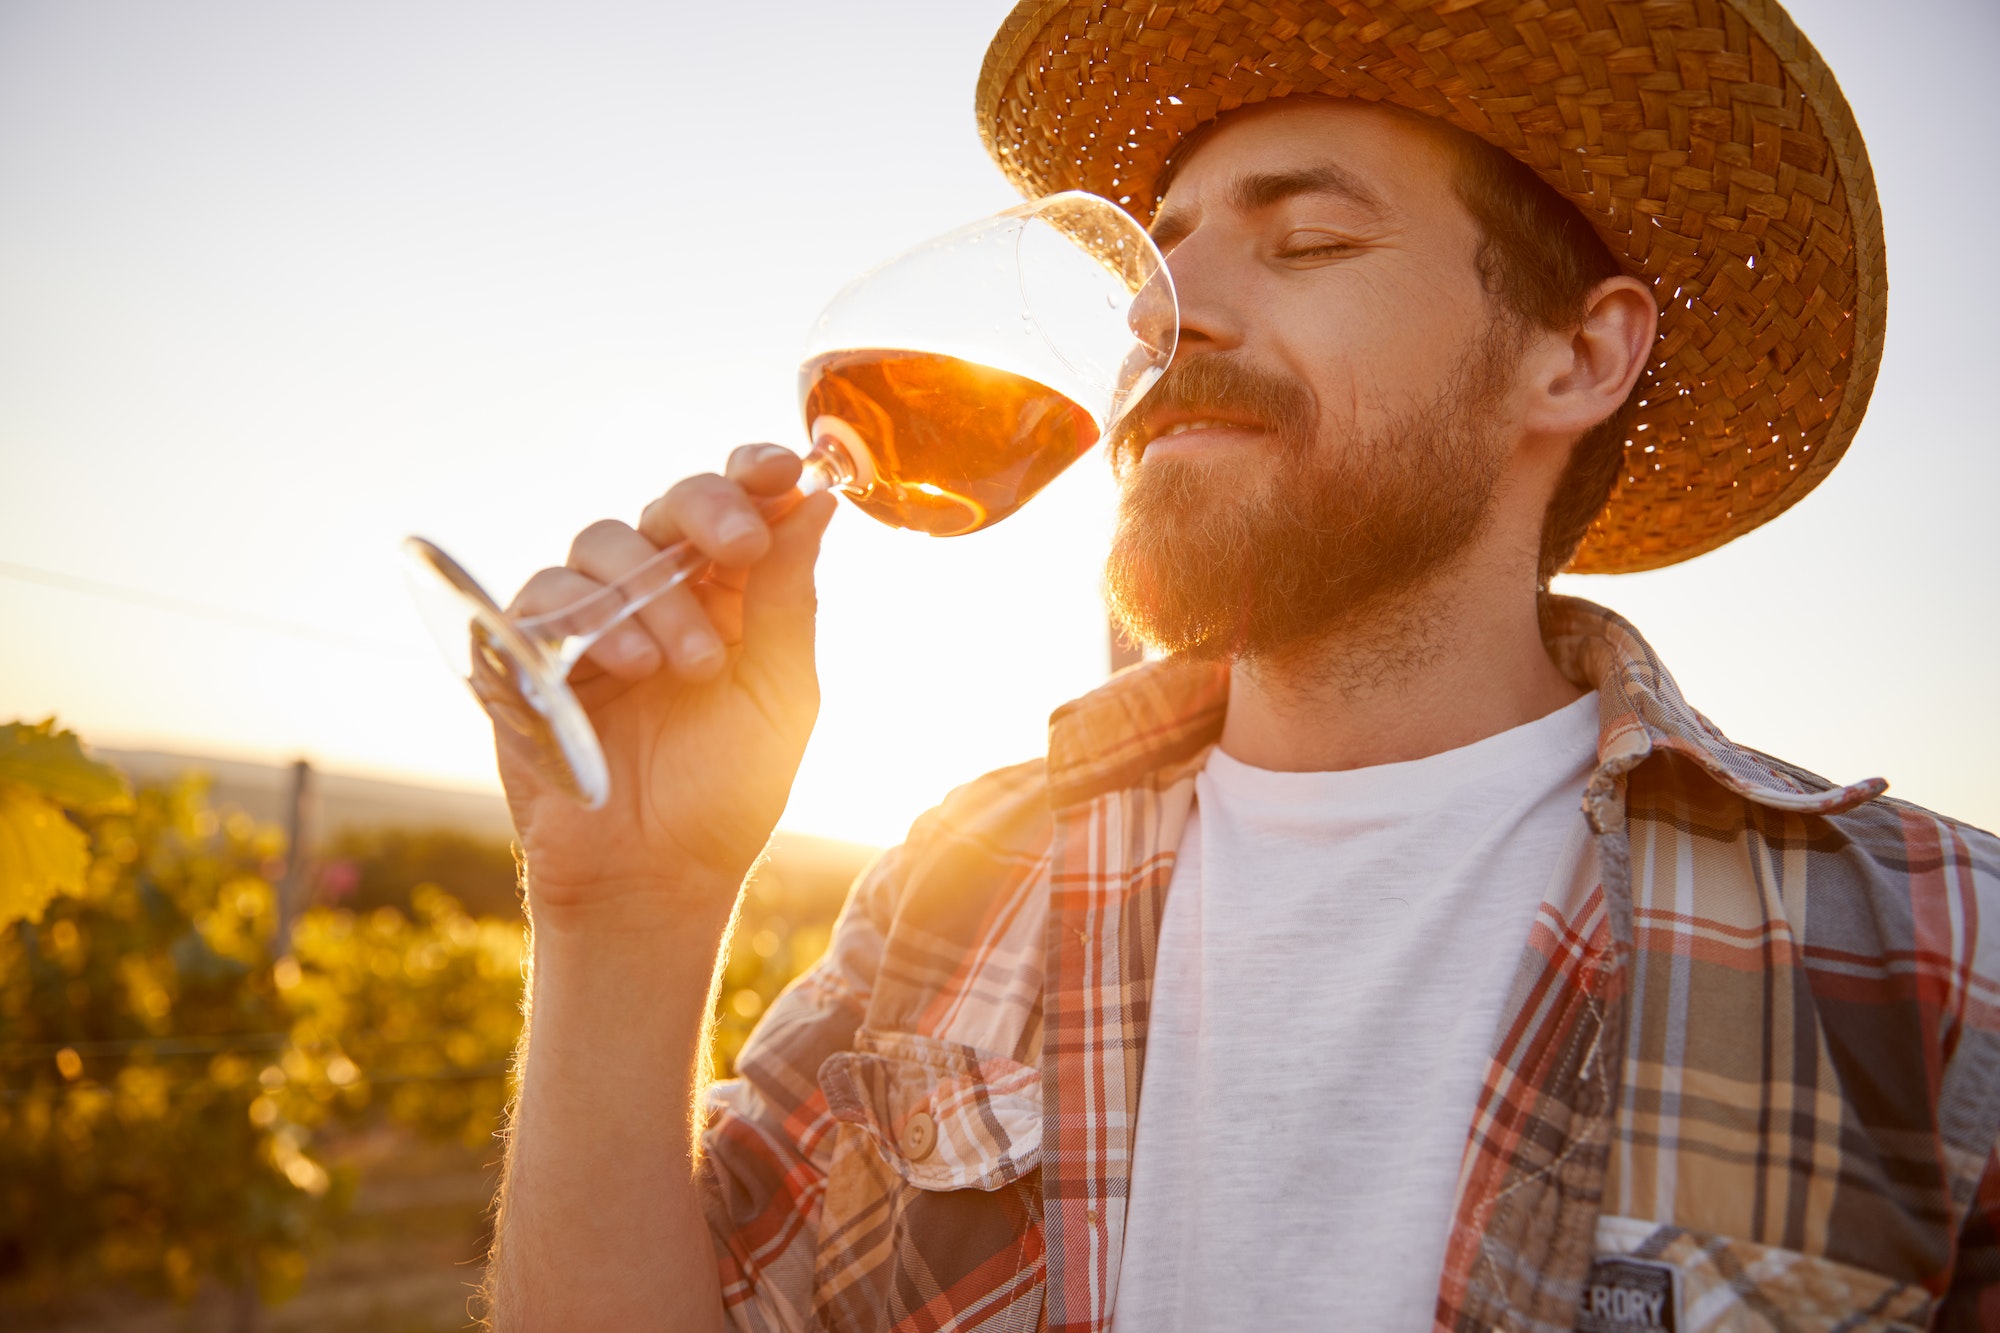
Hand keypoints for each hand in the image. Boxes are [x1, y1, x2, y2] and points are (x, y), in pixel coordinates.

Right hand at [495, 444, 838, 924]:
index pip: (733, 505)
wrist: (657, 878)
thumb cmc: (726, 791)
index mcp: (727, 595)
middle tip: (740, 544)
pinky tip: (631, 668)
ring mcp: (592, 619)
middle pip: (667, 506)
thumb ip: (788, 599)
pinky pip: (543, 598)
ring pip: (604, 543)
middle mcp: (658, 594)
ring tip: (687, 665)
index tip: (780, 469)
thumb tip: (818, 503)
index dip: (751, 474)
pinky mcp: (531, 653)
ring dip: (655, 594)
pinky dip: (590, 619)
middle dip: (707, 510)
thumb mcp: (779, 693)